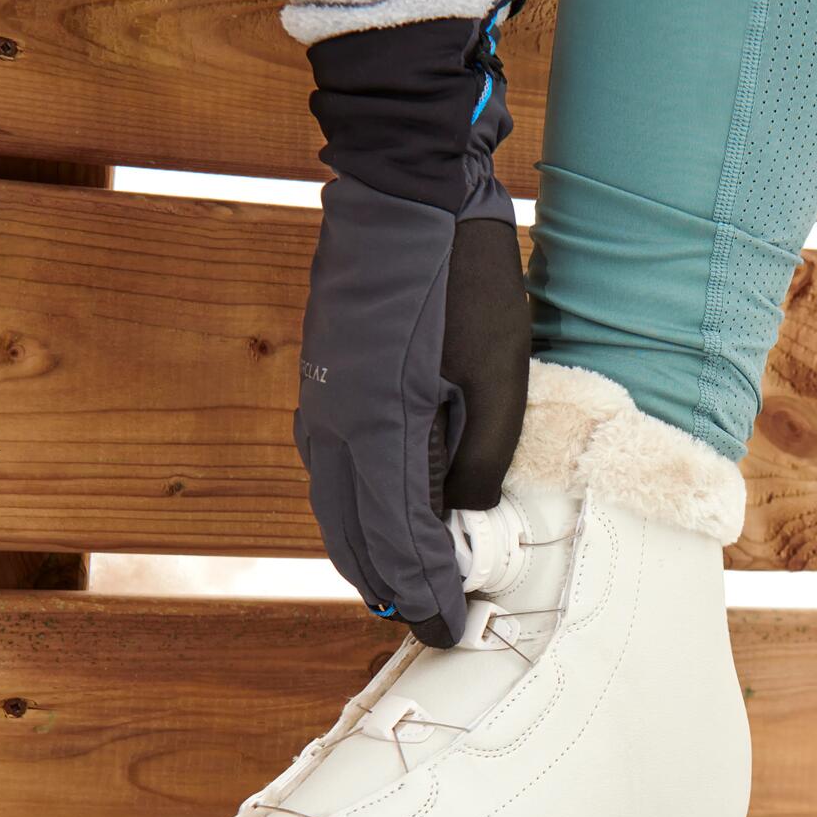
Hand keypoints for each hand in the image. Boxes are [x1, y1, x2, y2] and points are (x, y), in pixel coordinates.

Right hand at [295, 0, 529, 646]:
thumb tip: (458, 528)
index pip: (397, 547)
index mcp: (377, 433)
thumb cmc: (467, 280)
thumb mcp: (495, 382)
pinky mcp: (324, 387)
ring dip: (374, 555)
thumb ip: (473, 465)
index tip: (450, 630)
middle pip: (355, 542)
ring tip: (418, 586)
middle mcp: (334, 430)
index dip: (425, 595)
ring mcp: (320, 407)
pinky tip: (394, 523)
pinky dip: (360, 513)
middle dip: (394, 589)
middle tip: (435, 622)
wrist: (410, 186)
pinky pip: (336, 474)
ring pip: (338, 511)